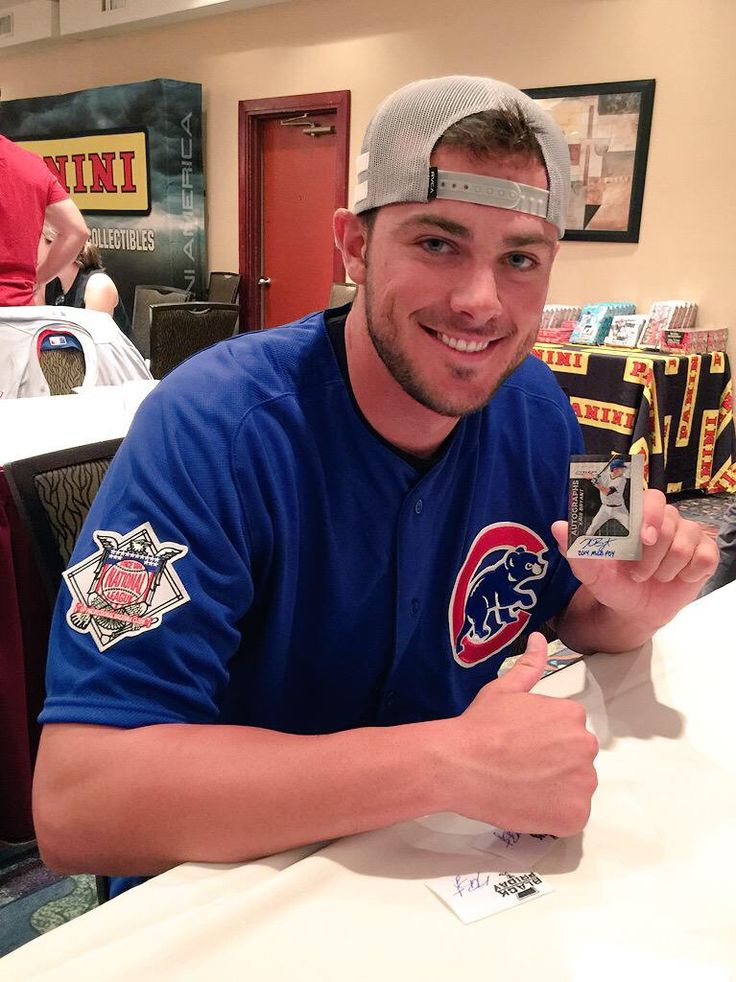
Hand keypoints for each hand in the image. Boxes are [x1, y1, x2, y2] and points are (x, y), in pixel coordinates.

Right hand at [439, 633, 597, 835]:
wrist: (460, 764)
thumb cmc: (480, 725)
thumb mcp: (504, 689)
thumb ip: (529, 666)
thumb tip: (540, 638)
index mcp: (572, 715)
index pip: (568, 734)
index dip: (544, 743)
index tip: (521, 747)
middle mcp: (585, 746)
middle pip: (575, 760)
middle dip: (554, 765)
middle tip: (520, 768)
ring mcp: (582, 783)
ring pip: (575, 788)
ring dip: (556, 790)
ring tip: (522, 787)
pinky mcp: (574, 815)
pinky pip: (572, 816)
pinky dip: (554, 815)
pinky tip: (528, 804)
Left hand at [552, 489, 718, 625]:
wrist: (633, 610)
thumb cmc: (612, 582)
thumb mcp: (590, 571)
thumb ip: (575, 549)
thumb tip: (558, 526)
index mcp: (636, 515)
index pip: (650, 497)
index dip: (649, 513)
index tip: (642, 537)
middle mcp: (664, 519)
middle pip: (669, 520)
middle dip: (652, 551)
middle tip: (638, 572)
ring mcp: (687, 535)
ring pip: (685, 542)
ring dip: (664, 568)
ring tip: (651, 577)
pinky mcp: (704, 554)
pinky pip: (704, 558)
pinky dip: (687, 574)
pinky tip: (675, 579)